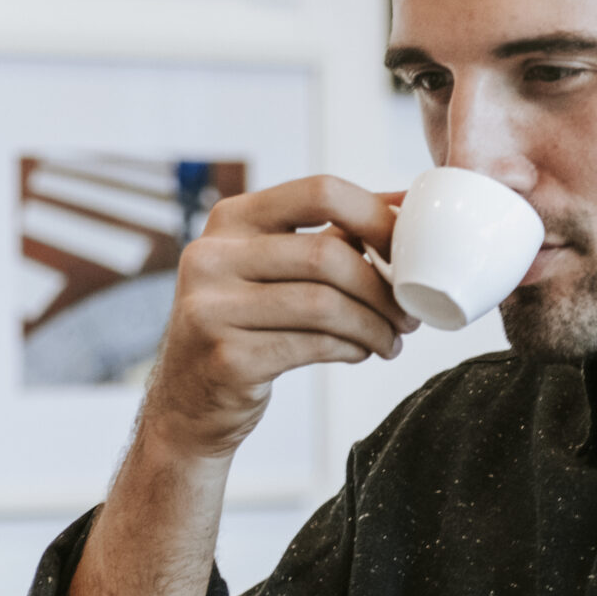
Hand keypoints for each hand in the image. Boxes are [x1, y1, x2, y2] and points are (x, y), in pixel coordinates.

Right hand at [147, 176, 417, 458]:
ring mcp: (213, 308)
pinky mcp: (227, 357)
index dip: (376, 215)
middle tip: (409, 313)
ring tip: (390, 339)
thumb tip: (405, 205)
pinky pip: (312, 344)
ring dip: (373, 325)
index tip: (410, 248)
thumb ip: (328, 237)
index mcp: (230, 220)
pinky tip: (360, 352)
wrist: (186, 404)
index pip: (318, 192)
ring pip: (324, 304)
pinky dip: (351, 348)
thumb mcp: (268, 270)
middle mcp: (211, 256)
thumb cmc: (244, 328)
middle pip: (325, 255)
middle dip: (383, 286)